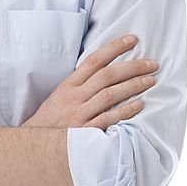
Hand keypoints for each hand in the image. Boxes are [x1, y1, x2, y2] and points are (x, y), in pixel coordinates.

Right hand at [23, 34, 157, 129]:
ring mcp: (79, 114)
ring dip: (133, 86)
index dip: (114, 48)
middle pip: (106, 76)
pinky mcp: (84, 132)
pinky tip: (139, 105)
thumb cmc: (50, 120)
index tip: (133, 40)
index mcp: (68, 86)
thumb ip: (80, 84)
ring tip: (151, 81)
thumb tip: (104, 70)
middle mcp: (74, 97)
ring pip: (109, 95)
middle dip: (132, 67)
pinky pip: (107, 119)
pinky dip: (124, 111)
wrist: (34, 145)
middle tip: (152, 63)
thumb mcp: (60, 96)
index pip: (94, 60)